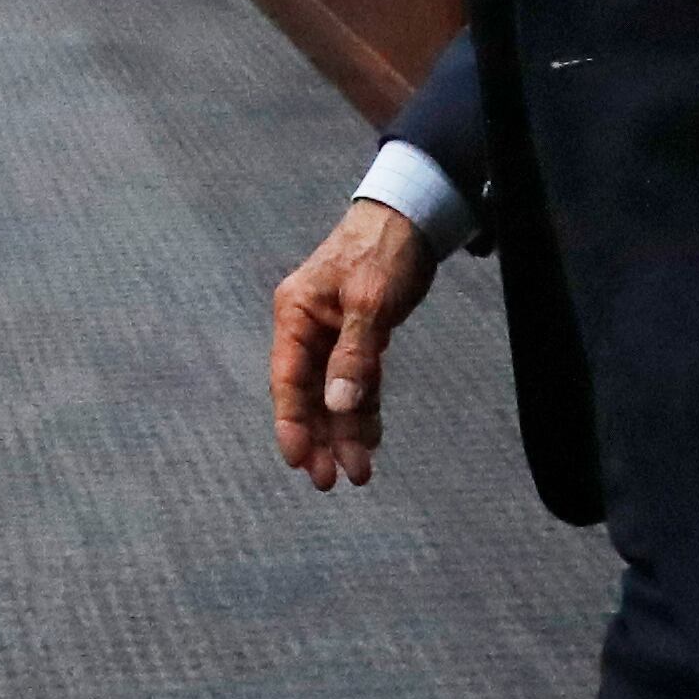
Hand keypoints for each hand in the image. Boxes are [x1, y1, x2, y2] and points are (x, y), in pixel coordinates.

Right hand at [269, 197, 440, 489]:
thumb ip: (354, 353)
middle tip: (330, 481)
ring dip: (344, 432)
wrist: (411, 218)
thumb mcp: (370, 300)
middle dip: (319, 438)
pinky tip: (370, 441)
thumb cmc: (382, 250)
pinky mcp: (360, 338)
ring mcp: (333, 334)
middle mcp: (308, 327)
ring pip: (333, 394)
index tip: (297, 460)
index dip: (290, 421)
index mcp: (295, 313)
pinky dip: (363, 412)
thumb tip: (337, 405)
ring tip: (357, 473)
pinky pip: (357, 384)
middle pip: (307, 394)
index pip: (287, 378)